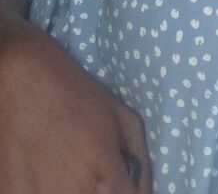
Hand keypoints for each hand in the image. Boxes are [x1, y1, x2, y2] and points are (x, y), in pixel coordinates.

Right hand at [0, 18, 151, 192]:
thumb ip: (143, 166)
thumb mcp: (126, 121)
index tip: (122, 181)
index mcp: (103, 184)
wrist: (23, 83)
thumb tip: (144, 193)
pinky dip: (45, 189)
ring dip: (74, 191)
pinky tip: (46, 171)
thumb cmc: (78, 97)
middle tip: (92, 170)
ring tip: (67, 168)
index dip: (128, 191)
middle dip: (104, 191)